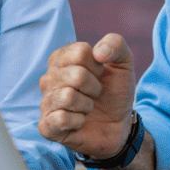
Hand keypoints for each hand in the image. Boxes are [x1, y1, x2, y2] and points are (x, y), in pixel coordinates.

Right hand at [38, 33, 135, 157]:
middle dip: (95, 87)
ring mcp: (46, 102)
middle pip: (77, 75)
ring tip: (87, 107)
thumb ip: (115, 44)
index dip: (97, 66)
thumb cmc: (115, 90)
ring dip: (87, 105)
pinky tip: (80, 121)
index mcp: (61, 58)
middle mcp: (49, 78)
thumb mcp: (123, 62)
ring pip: (69, 97)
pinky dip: (78, 121)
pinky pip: (61, 119)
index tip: (99, 74)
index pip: (80, 52)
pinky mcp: (46, 126)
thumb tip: (98, 52)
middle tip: (95, 93)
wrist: (119, 123)